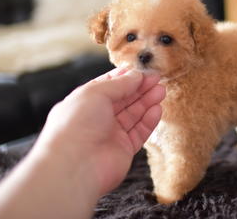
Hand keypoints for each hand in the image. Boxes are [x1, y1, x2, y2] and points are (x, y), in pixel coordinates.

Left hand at [35, 67, 164, 195]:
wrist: (75, 166)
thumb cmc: (76, 125)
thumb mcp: (96, 93)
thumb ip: (119, 83)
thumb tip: (136, 75)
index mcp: (84, 103)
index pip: (108, 86)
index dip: (126, 77)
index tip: (143, 71)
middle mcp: (96, 118)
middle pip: (124, 99)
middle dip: (141, 88)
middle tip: (157, 79)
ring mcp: (110, 135)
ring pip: (133, 115)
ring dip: (147, 102)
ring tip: (161, 91)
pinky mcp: (123, 150)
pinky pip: (139, 132)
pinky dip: (149, 121)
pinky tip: (157, 109)